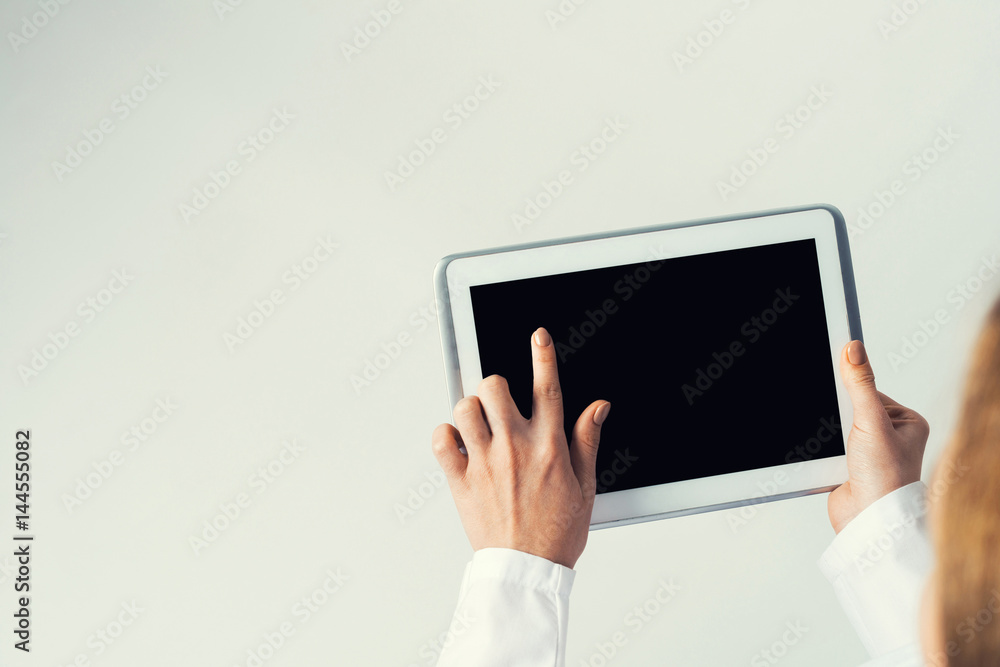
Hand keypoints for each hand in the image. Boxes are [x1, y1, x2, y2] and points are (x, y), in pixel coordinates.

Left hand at [431, 327, 610, 568]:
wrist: (527, 570)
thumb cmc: (557, 532)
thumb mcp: (585, 485)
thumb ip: (586, 440)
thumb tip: (598, 406)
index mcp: (548, 447)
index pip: (547, 388)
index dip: (543, 356)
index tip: (538, 336)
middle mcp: (515, 448)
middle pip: (494, 387)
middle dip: (496, 386)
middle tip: (500, 402)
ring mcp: (485, 463)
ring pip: (465, 407)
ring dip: (471, 408)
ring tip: (479, 422)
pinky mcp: (460, 481)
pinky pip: (441, 441)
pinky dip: (445, 435)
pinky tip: (458, 442)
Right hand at [827, 340, 928, 532]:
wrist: (869, 521)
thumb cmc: (886, 479)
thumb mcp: (871, 422)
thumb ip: (860, 385)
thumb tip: (853, 348)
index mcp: (907, 422)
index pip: (871, 391)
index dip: (851, 390)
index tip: (834, 384)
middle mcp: (892, 436)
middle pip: (851, 407)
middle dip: (839, 417)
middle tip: (844, 432)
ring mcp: (870, 452)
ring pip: (838, 427)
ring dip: (830, 436)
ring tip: (842, 452)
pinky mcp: (850, 466)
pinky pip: (829, 446)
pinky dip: (824, 450)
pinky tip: (831, 459)